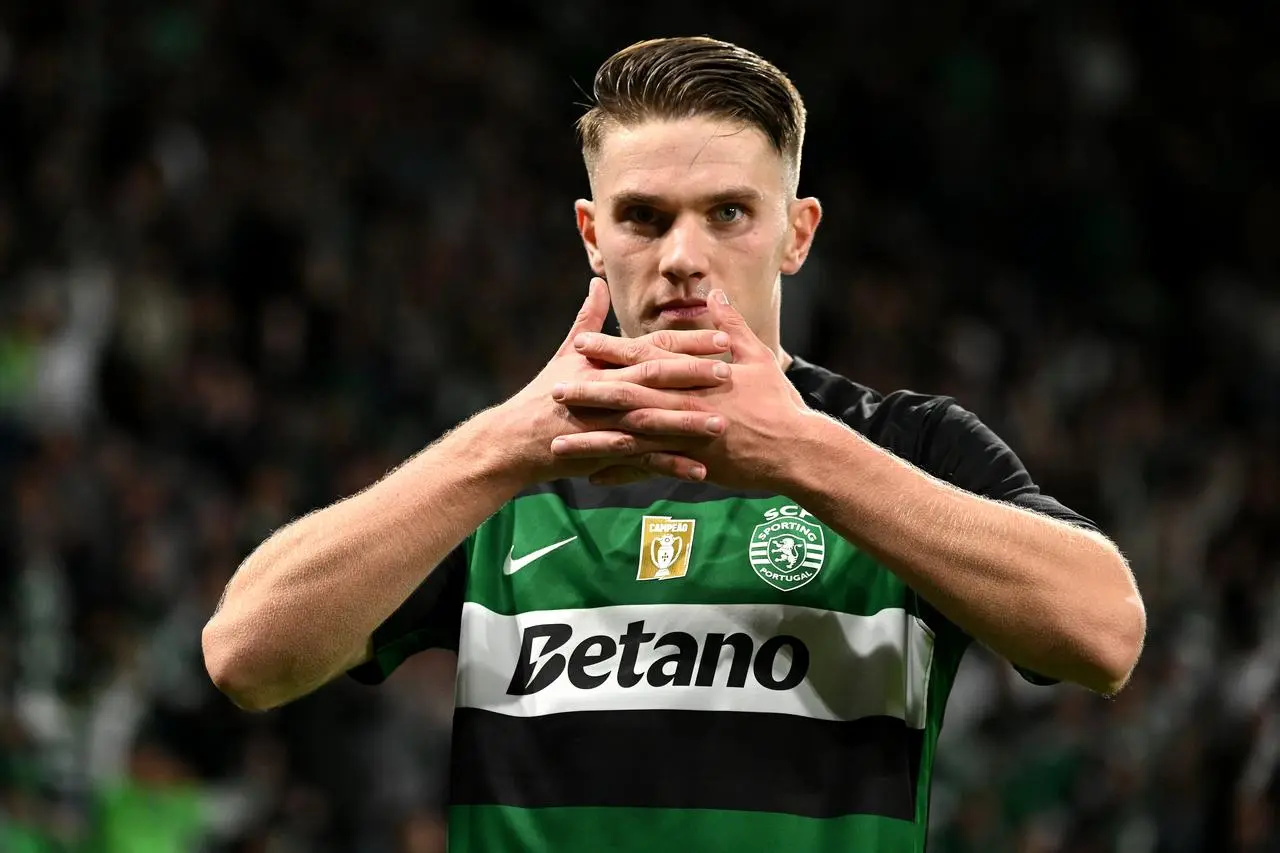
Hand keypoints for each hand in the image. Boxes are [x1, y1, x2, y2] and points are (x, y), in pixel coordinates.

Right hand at [497, 279, 731, 484]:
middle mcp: (608, 390)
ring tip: (722, 424)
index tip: (722, 338)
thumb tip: (597, 283)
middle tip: (729, 372)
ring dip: (688, 424)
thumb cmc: (544, 394)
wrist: (517, 439)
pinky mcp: (605, 453)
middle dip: (694, 376)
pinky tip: (700, 470)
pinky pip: (643, 461)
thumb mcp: (565, 354)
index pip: (653, 347)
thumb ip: (587, 319)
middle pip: (656, 378)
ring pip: (654, 421)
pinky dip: (670, 465)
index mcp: (606, 365)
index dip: (688, 343)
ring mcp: (607, 423)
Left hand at [549, 290, 811, 489]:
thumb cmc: (779, 403)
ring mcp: (686, 435)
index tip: (581, 342)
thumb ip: (732, 326)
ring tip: (559, 441)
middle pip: (628, 394)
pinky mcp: (691, 463)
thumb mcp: (759, 356)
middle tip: (555, 387)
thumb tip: (716, 294)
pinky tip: (593, 477)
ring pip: (630, 435)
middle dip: (589, 391)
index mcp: (695, 375)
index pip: (645, 357)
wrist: (796, 449)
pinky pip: (648, 469)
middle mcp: (684, 403)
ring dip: (594, 438)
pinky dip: (621, 472)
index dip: (611, 350)